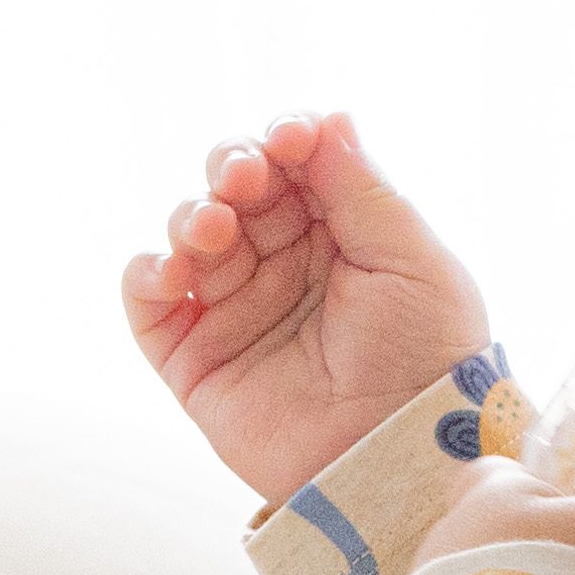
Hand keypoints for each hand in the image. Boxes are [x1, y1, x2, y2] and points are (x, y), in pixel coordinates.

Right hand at [123, 111, 492, 502]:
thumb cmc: (430, 362)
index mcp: (343, 235)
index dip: (286, 141)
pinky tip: (170, 269)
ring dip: (191, 216)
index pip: (298, 166)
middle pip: (236, 189)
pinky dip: (145, 274)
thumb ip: (366, 191)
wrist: (403, 456)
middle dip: (232, 167)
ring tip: (212, 228)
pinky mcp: (196, 359)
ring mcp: (237, 309)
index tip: (291, 137)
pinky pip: (148, 304)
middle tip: (242, 176)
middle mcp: (285, 265)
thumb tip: (329, 118)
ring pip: (190, 235)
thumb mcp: (415, 264)